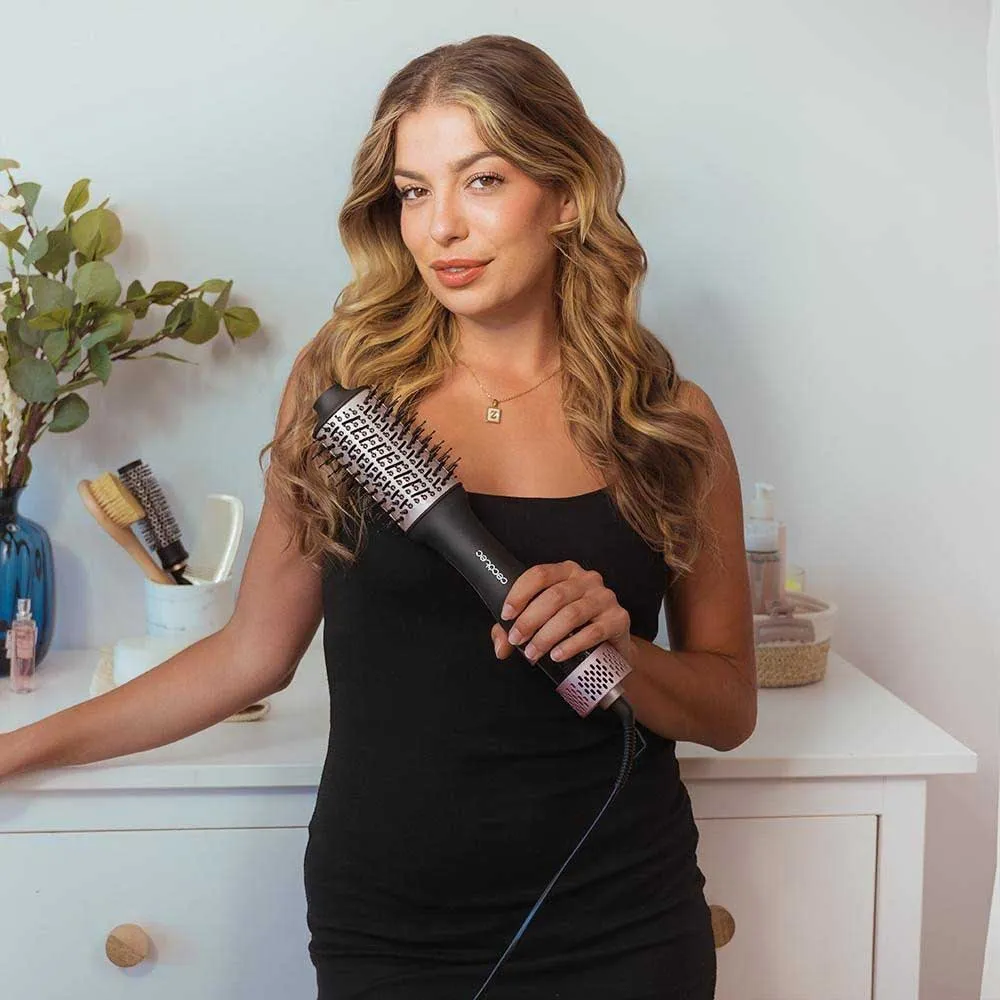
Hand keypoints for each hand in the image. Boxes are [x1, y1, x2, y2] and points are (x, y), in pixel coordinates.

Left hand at [490, 560, 632, 666]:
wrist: (612, 647)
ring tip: (534, 652)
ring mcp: (605, 598)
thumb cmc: (575, 629)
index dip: (520, 593)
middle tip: (518, 640)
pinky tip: (557, 654)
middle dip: (530, 620)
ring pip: (571, 614)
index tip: (507, 614)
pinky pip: (592, 632)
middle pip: (553, 596)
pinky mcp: (619, 618)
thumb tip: (501, 646)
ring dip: (547, 635)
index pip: (539, 574)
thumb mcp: (545, 623)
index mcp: (566, 572)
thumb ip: (517, 629)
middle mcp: (587, 579)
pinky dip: (571, 645)